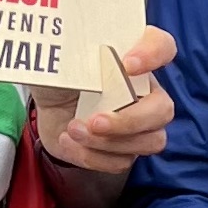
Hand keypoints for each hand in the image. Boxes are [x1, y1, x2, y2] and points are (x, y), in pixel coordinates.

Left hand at [35, 26, 177, 177]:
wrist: (44, 109)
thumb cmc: (58, 79)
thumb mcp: (60, 61)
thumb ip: (74, 55)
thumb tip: (76, 56)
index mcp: (134, 59)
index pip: (162, 46)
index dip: (153, 54)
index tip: (127, 64)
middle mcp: (144, 92)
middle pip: (162, 109)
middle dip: (130, 121)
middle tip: (95, 122)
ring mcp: (139, 124)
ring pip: (150, 141)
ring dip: (109, 143)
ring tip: (73, 130)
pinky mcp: (124, 150)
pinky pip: (122, 161)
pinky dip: (92, 156)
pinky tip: (69, 141)